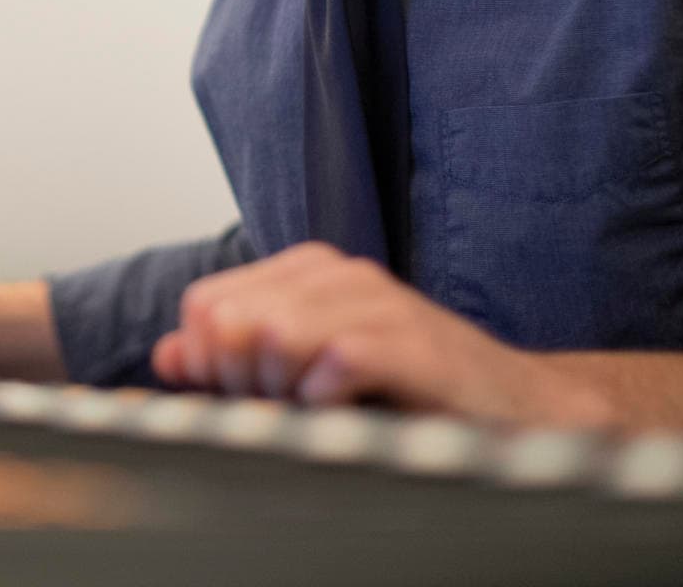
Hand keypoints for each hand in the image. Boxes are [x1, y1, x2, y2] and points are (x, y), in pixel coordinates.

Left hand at [152, 242, 611, 426]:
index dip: (210, 361)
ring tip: (318, 409)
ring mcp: (379, 300)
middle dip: (241, 378)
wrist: (513, 411)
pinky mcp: (413, 341)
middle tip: (285, 407)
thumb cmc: (409, 393)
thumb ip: (236, 359)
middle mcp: (340, 273)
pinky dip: (328, 398)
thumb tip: (170, 352)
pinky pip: (335, 359)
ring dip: (283, 390)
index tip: (248, 395)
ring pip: (275, 332)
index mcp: (307, 273)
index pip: (205, 303)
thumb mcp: (308, 375)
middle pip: (230, 319)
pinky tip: (348, 409)